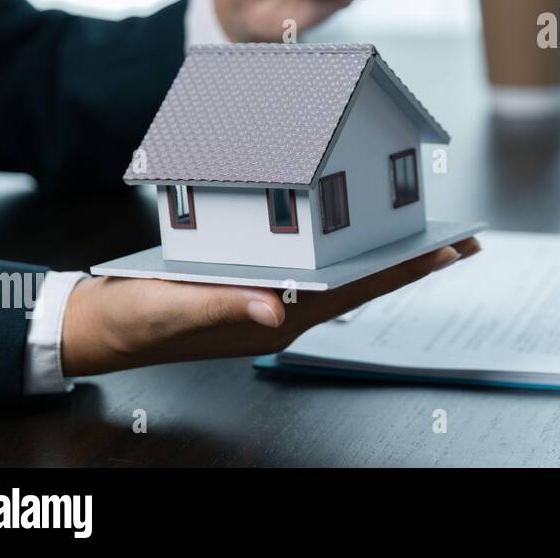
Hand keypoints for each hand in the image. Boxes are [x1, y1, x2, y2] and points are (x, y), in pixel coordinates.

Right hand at [60, 237, 479, 376]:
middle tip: (460, 240)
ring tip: (422, 233)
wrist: (100, 327)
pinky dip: (338, 246)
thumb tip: (277, 312)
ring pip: (342, 271)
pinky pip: (310, 263)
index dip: (402, 269)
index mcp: (277, 317)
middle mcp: (286, 308)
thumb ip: (224, 306)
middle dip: (410, 260)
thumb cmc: (134, 319)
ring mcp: (274, 297)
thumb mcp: (174, 309)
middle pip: (363, 280)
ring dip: (381, 252)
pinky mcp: (255, 284)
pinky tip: (352, 234)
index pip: (356, 290)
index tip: (447, 250)